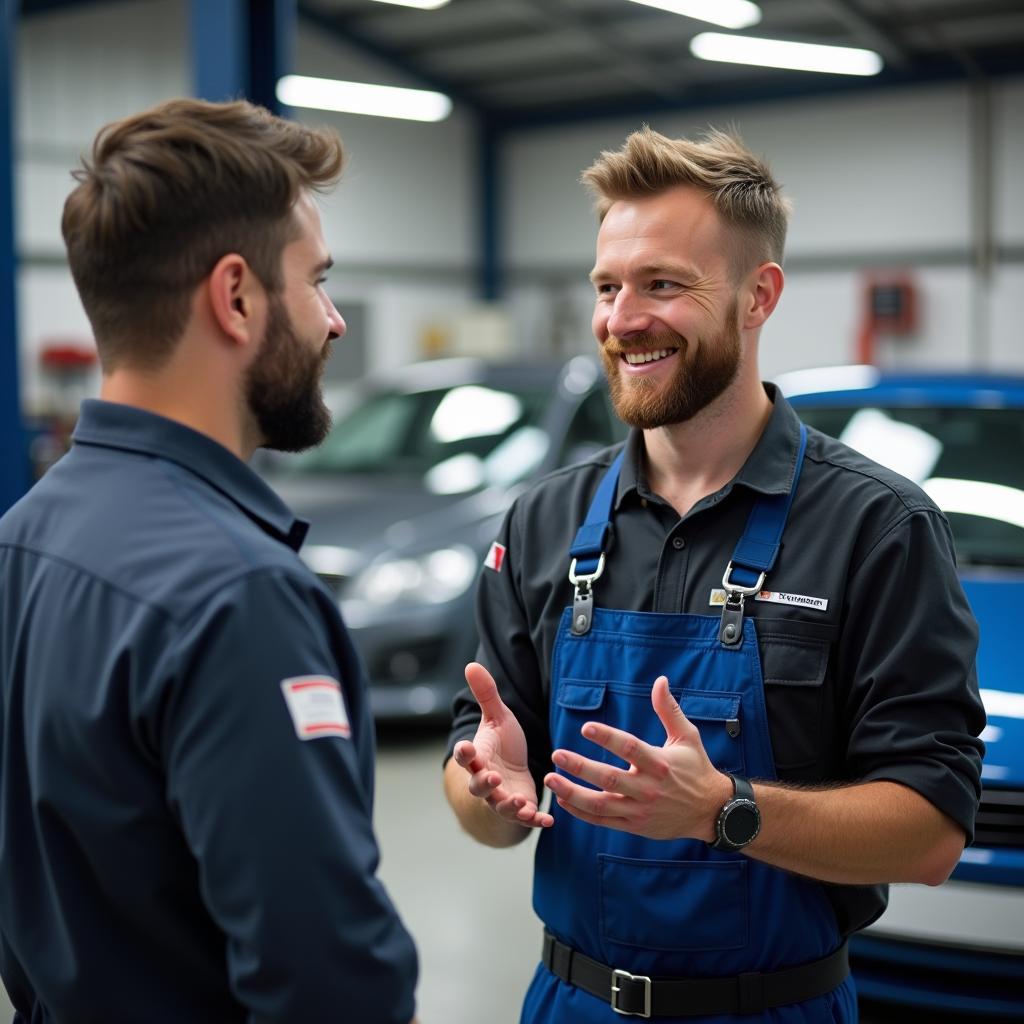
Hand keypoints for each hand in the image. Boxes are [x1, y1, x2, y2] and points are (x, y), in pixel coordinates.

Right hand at [451, 662, 552, 828]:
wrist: (510, 773)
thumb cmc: (501, 743)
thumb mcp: (497, 717)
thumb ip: (487, 695)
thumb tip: (471, 664)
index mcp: (478, 755)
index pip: (465, 755)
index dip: (464, 753)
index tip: (466, 748)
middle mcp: (485, 779)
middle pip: (478, 785)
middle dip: (484, 783)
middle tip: (493, 777)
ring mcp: (501, 797)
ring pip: (500, 805)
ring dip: (509, 805)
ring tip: (520, 802)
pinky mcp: (520, 809)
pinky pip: (524, 818)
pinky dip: (534, 820)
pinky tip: (547, 820)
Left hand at [543, 676, 731, 840]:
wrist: (711, 811)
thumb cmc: (696, 769)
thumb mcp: (687, 737)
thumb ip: (669, 710)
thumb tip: (660, 680)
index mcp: (660, 764)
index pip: (630, 749)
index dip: (607, 738)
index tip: (586, 727)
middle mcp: (648, 789)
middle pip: (609, 779)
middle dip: (580, 767)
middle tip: (557, 754)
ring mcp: (640, 810)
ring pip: (601, 804)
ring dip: (573, 793)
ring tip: (550, 780)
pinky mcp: (635, 826)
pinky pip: (603, 821)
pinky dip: (581, 812)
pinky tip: (562, 800)